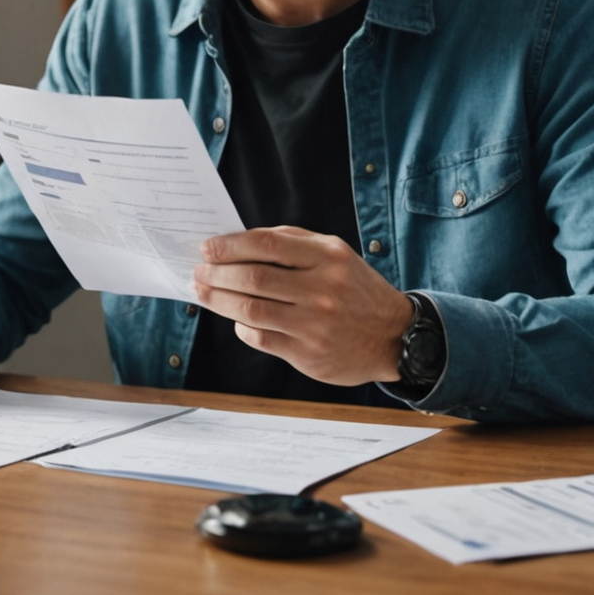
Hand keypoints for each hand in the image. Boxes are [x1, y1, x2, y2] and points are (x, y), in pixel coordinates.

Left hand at [191, 226, 413, 386]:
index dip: (230, 246)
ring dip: (219, 300)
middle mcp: (322, 290)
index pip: (266, 246)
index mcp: (328, 257)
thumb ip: (292, 243)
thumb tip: (239, 240)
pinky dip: (241, 326)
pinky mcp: (308, 353)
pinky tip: (236, 318)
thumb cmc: (355, 289)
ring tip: (203, 292)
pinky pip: (261, 337)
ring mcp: (315, 324)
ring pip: (251, 310)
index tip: (207, 248)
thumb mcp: (335, 254)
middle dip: (217, 274)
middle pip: (253, 279)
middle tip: (198, 272)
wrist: (395, 336)